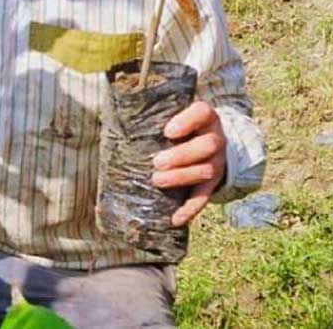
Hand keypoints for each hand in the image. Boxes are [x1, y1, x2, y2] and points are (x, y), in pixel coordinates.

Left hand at [150, 100, 225, 226]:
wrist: (208, 144)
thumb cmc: (179, 127)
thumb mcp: (172, 116)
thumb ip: (153, 117)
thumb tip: (116, 120)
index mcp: (205, 116)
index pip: (203, 112)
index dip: (187, 121)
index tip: (167, 132)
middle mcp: (215, 137)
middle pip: (207, 145)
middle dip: (182, 155)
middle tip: (157, 162)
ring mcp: (217, 161)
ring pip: (206, 170)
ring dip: (181, 177)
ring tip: (157, 180)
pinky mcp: (214, 182)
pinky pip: (204, 197)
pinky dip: (190, 209)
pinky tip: (175, 219)